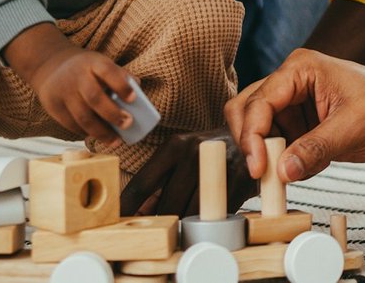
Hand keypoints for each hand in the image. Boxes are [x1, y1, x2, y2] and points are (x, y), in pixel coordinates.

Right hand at [23, 43, 139, 145]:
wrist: (49, 66)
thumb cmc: (85, 68)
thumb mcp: (100, 63)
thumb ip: (118, 75)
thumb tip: (138, 89)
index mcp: (92, 63)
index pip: (108, 71)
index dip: (121, 85)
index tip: (133, 99)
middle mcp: (76, 77)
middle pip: (94, 98)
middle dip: (112, 114)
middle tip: (127, 124)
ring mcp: (63, 92)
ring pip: (83, 117)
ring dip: (101, 132)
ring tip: (116, 141)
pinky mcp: (53, 106)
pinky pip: (72, 124)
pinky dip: (86, 132)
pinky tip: (98, 136)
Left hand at [120, 127, 254, 216]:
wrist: (249, 136)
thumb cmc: (206, 150)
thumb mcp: (180, 156)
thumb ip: (159, 182)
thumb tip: (139, 213)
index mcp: (175, 145)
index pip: (142, 183)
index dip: (127, 207)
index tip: (115, 222)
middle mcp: (195, 152)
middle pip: (167, 204)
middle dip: (161, 221)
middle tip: (159, 229)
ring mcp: (219, 166)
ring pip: (191, 213)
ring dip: (185, 224)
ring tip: (183, 224)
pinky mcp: (240, 180)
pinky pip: (217, 214)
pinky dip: (209, 221)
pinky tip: (208, 216)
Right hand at [225, 48, 364, 182]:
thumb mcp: (354, 128)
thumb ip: (316, 148)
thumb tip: (282, 171)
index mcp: (301, 68)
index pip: (260, 101)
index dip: (253, 135)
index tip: (259, 168)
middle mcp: (289, 82)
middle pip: (245, 109)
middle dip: (250, 142)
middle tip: (263, 174)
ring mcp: (291, 103)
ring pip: (255, 129)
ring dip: (264, 154)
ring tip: (288, 173)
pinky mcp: (296, 124)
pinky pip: (274, 145)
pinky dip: (281, 161)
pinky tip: (306, 167)